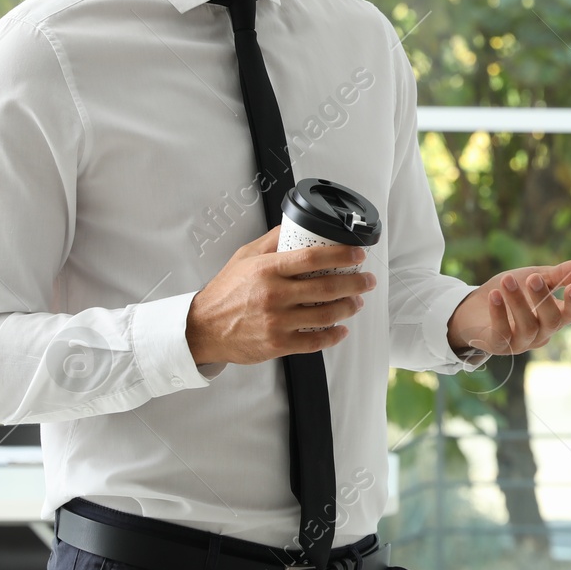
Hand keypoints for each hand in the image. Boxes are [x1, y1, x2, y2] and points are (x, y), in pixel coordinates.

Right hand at [186, 226, 374, 365]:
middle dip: (355, 283)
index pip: (313, 258)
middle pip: (327, 287)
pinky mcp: (278, 344)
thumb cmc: (225, 291)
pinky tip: (341, 329)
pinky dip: (333, 336)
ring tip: (357, 301)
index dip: (342, 255)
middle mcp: (274, 295)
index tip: (358, 255)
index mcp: (267, 270)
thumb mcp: (244, 257)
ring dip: (348, 307)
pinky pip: (314, 341)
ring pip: (326, 315)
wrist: (202, 328)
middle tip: (367, 280)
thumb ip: (272, 241)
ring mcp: (277, 322)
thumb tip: (296, 225)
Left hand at [447, 259, 570, 356]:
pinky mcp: (498, 345)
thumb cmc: (513, 292)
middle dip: (543, 299)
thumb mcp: (537, 277)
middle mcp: (541, 333)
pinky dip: (499, 314)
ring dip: (518, 302)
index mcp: (555, 316)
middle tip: (534, 277)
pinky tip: (495, 295)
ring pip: (527, 327)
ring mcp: (521, 341)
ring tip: (507, 280)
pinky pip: (502, 334)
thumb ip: (562, 274)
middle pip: (551, 321)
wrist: (475, 306)